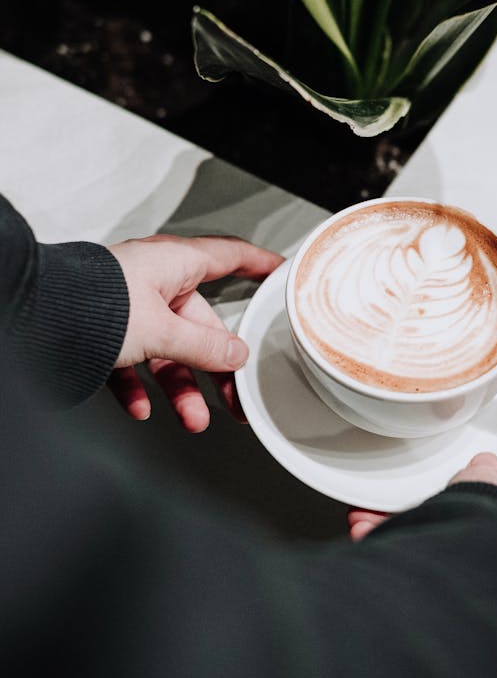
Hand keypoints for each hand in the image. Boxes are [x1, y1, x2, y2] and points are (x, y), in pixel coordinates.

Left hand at [107, 233, 283, 432]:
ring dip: (181, 388)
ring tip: (190, 419)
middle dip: (215, 368)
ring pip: (168, 351)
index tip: (278, 272)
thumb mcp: (162, 331)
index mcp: (174, 263)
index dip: (257, 264)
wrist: (37, 318)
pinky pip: (133, 363)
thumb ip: (203, 347)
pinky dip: (139, 388)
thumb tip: (235, 355)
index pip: (228, 257)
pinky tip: (142, 408)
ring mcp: (130, 307)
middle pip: (200, 326)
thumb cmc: (95, 304)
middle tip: (235, 397)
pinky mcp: (107, 332)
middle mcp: (154, 282)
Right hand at [348, 425, 496, 571]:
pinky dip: (427, 555)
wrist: (480, 598)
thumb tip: (483, 468)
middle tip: (450, 486)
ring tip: (392, 519)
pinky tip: (381, 541)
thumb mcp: (481, 484)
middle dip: (481, 496)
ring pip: (485, 536)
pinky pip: (464, 564)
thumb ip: (482, 473)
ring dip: (444, 527)